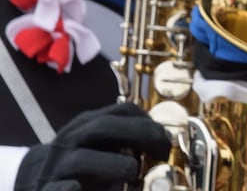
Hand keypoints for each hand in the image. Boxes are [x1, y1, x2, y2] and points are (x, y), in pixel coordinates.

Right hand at [16, 102, 171, 190]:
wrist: (34, 178)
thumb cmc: (81, 162)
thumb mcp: (101, 143)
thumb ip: (126, 138)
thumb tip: (163, 142)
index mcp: (87, 124)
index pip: (122, 110)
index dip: (148, 122)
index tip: (165, 140)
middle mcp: (71, 140)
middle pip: (102, 127)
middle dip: (138, 134)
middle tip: (161, 152)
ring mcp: (57, 166)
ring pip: (82, 159)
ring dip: (112, 164)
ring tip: (132, 171)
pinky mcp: (48, 189)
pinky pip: (62, 188)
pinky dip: (72, 189)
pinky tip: (83, 187)